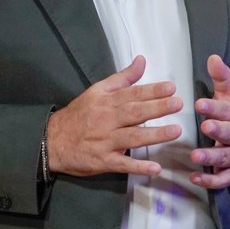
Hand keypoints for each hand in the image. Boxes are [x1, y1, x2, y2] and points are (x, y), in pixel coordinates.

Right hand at [46, 55, 182, 177]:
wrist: (52, 140)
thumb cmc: (79, 114)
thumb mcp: (97, 91)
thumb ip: (122, 78)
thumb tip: (142, 60)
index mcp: (106, 102)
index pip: (132, 94)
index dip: (152, 91)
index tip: (171, 87)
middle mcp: (107, 120)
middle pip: (135, 113)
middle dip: (157, 108)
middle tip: (177, 104)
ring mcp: (105, 142)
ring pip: (132, 137)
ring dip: (154, 135)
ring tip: (175, 131)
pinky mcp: (103, 161)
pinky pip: (122, 164)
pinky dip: (138, 167)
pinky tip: (155, 168)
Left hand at [190, 54, 229, 188]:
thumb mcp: (229, 95)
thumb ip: (221, 77)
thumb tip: (213, 57)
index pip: (227, 110)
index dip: (214, 107)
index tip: (199, 103)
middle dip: (218, 130)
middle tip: (205, 126)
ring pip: (225, 157)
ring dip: (211, 157)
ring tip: (195, 155)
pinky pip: (222, 179)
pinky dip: (209, 180)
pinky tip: (195, 178)